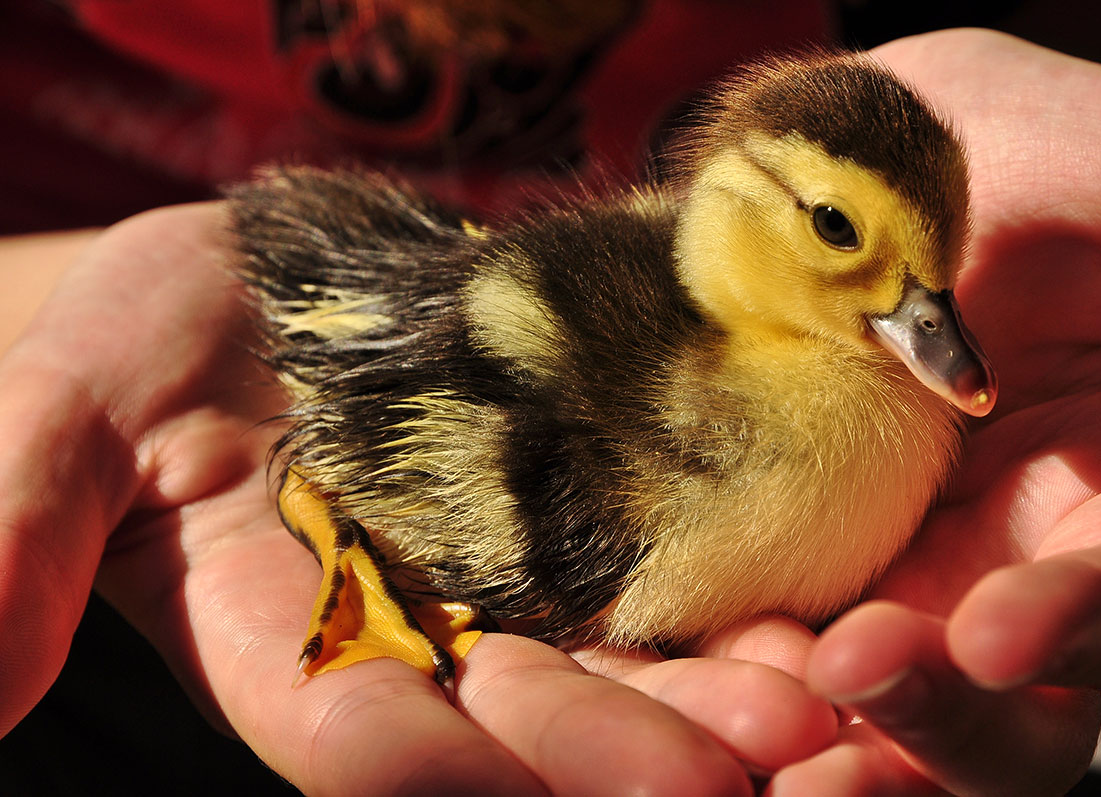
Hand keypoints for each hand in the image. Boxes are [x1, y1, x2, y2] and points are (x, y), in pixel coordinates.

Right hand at [0, 205, 839, 793]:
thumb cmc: (148, 336)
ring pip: (618, 666)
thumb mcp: (67, 411)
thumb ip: (21, 527)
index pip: (351, 730)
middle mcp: (416, 640)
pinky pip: (673, 568)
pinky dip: (741, 602)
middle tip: (749, 763)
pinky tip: (822, 618)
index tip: (493, 775)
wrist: (267, 280)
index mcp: (285, 641)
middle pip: (522, 724)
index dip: (422, 761)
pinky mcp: (589, 513)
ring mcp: (511, 582)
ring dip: (713, 698)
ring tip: (816, 711)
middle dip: (623, 751)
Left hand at [768, 29, 1100, 794]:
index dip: (1080, 622)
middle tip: (848, 683)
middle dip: (938, 718)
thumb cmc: (1017, 149)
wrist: (854, 159)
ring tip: (750, 726)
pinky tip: (669, 676)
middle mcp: (1015, 554)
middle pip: (1007, 702)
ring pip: (875, 699)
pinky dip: (716, 674)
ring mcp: (896, 563)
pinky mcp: (785, 551)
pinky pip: (755, 638)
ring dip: (817, 730)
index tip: (997, 638)